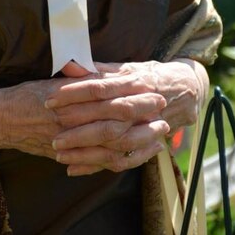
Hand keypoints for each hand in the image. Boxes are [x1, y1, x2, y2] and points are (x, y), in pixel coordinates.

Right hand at [0, 70, 167, 175]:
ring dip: (139, 135)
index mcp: (68, 97)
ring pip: (112, 141)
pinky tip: (140, 153)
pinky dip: (124, 157)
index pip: (105, 90)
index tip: (147, 82)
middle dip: (140, 108)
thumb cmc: (25, 96)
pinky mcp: (72, 154)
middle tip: (161, 102)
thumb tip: (92, 67)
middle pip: (113, 114)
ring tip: (159, 130)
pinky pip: (102, 161)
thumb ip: (72, 75)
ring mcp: (72, 140)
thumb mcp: (47, 80)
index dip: (127, 87)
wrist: (3, 120)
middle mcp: (72, 119)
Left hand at [43, 59, 206, 175]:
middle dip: (77, 126)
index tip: (51, 99)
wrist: (182, 91)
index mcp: (133, 82)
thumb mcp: (122, 67)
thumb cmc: (146, 76)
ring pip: (114, 144)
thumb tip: (69, 65)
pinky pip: (121, 161)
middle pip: (107, 119)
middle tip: (53, 129)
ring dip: (85, 150)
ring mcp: (146, 128)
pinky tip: (73, 169)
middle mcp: (140, 106)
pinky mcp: (146, 146)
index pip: (99, 88)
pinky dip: (96, 167)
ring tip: (58, 152)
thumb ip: (95, 68)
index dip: (74, 94)